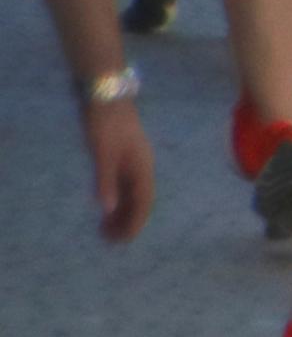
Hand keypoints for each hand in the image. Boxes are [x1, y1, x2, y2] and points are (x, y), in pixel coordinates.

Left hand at [86, 96, 150, 243]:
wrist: (106, 95)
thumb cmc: (106, 125)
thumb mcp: (103, 154)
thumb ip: (106, 181)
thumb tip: (108, 209)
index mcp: (142, 168)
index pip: (143, 203)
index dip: (134, 223)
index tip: (121, 241)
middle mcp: (141, 168)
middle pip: (139, 201)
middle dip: (127, 222)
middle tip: (108, 239)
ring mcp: (133, 162)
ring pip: (132, 194)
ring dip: (122, 212)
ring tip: (105, 228)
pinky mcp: (123, 157)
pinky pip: (124, 186)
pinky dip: (117, 199)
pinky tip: (106, 207)